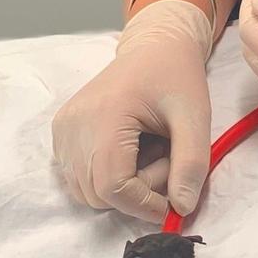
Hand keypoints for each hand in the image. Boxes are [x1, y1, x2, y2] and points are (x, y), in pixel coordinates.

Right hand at [52, 0, 212, 221]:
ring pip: (87, 191)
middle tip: (166, 158)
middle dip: (139, 191)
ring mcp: (62, 130)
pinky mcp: (61, 134)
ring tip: (150, 150)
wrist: (154, 47)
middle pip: (98, 194)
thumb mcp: (196, 116)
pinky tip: (132, 149)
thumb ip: (191, 163)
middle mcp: (72, 125)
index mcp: (104, 115)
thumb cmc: (176, 76)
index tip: (174, 202)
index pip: (112, 187)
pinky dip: (108, 176)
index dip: (144, 205)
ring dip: (124, 186)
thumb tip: (181, 210)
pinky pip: (81, 177)